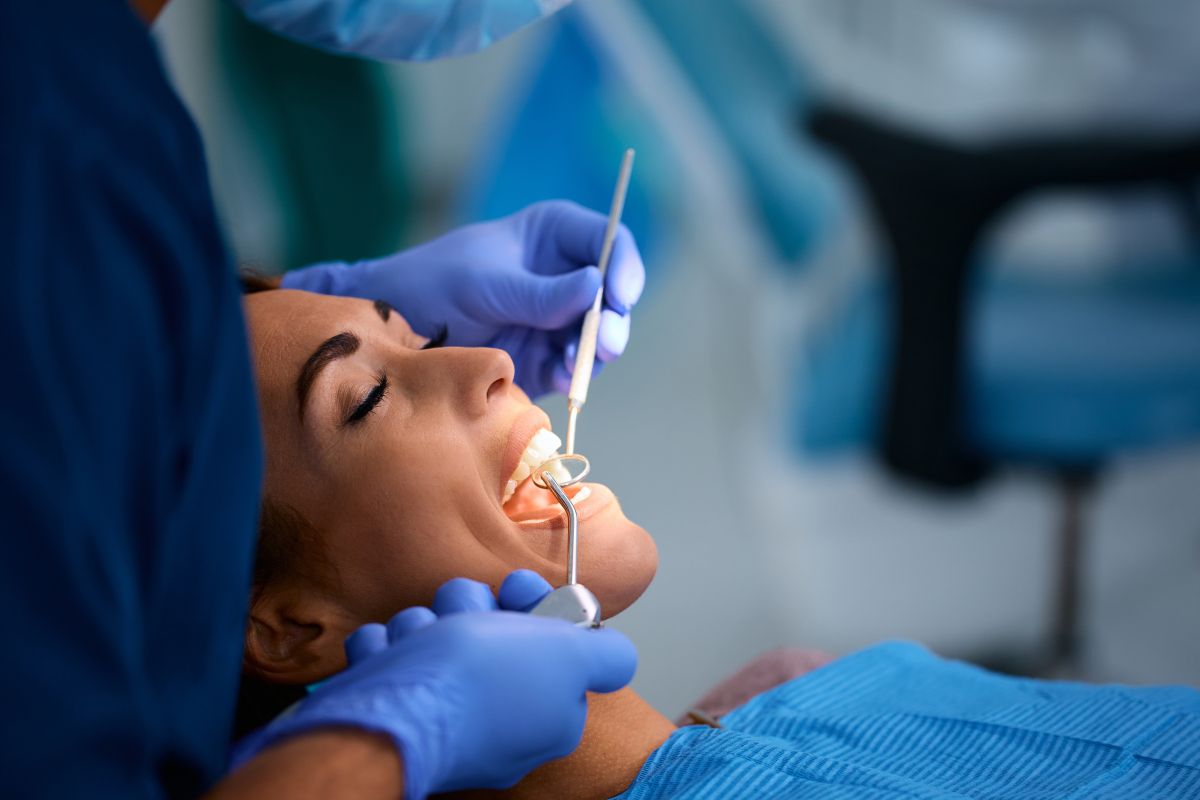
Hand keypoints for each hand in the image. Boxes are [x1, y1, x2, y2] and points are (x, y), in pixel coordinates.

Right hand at [232, 574, 636, 799]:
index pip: (545, 641)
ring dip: (425, 625)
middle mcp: (494, 722)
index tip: (513, 593)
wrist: (388, 717)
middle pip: (489, 633)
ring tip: (420, 642)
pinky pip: (389, 656)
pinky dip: (385, 649)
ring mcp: (440, 715)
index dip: (529, 605)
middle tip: (465, 619)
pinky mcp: (392, 706)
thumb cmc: (476, 685)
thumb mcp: (567, 657)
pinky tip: (390, 656)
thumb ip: (604, 655)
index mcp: (542, 716)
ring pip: (437, 636)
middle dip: (470, 611)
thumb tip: (618, 655)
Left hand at [281, 200, 645, 397]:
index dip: (624, 266)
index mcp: (556, 239)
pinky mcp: (547, 358)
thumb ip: (540, 291)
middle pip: (615, 296)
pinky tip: (559, 378)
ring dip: (594, 353)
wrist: (396, 329)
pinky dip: (573, 376)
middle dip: (613, 320)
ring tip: (571, 365)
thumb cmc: (435, 282)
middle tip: (602, 342)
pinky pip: (575, 369)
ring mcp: (559, 320)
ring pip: (601, 337)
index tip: (621, 294)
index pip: (609, 243)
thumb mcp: (485, 283)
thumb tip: (596, 287)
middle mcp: (566, 278)